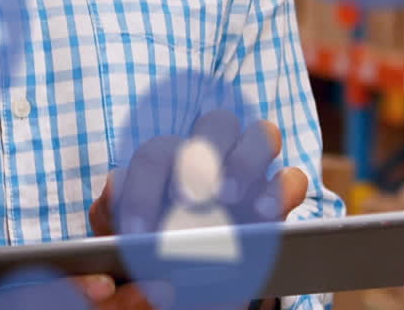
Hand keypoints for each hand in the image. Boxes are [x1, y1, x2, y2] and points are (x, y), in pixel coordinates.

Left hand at [88, 114, 308, 238]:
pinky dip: (280, 190)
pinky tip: (262, 215)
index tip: (137, 232)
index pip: (157, 154)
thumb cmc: (151, 246)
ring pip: (262, 135)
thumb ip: (111, 208)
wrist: (186, 279)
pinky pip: (291, 178)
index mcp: (170, 156)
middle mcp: (215, 153)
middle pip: (218, 123)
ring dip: (245, 162)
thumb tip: (115, 183)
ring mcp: (252, 171)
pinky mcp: (278, 198)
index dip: (144, 190)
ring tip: (228, 198)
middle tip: (188, 197)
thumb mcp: (123, 233)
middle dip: (205, 156)